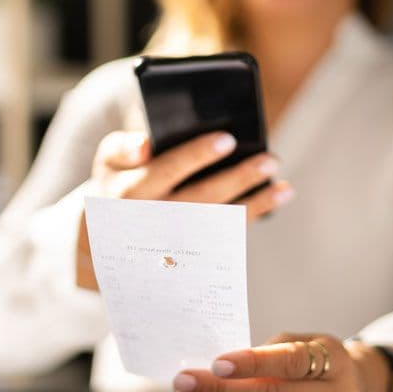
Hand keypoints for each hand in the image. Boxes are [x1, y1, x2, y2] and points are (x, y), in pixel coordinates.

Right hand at [75, 131, 293, 289]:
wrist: (109, 235)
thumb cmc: (119, 182)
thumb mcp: (108, 161)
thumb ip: (122, 146)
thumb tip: (145, 144)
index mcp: (131, 191)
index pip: (166, 169)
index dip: (196, 155)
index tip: (228, 139)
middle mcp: (153, 220)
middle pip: (200, 198)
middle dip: (237, 179)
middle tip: (269, 160)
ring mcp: (174, 241)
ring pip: (218, 222)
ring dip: (254, 203)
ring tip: (284, 185)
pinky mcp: (191, 252)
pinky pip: (226, 235)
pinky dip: (253, 214)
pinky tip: (277, 197)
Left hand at [167, 333, 390, 391]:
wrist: (358, 390)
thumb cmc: (321, 359)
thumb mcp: (304, 341)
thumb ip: (269, 351)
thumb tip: (221, 366)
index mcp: (335, 362)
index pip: (290, 362)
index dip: (252, 363)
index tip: (216, 363)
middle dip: (221, 390)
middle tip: (184, 382)